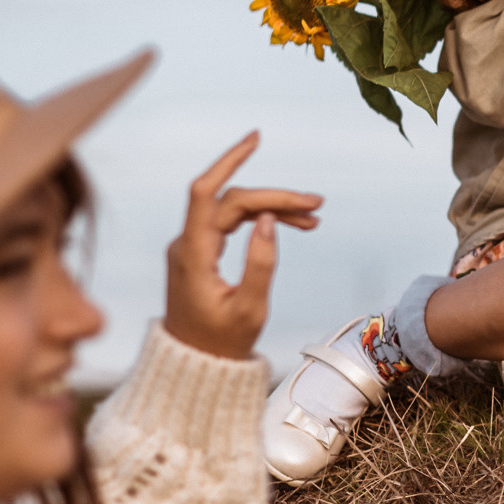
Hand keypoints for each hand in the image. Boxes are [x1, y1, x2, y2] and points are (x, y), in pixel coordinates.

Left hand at [163, 132, 321, 359]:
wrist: (194, 364)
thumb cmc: (222, 343)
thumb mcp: (249, 309)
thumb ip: (260, 263)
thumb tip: (267, 220)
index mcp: (194, 254)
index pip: (207, 193)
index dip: (229, 161)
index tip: (256, 139)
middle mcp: (187, 244)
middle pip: (231, 201)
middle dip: (273, 197)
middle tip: (316, 205)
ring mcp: (192, 247)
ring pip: (233, 211)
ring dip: (271, 209)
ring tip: (312, 218)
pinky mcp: (199, 252)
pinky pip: (231, 224)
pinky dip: (259, 220)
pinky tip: (288, 224)